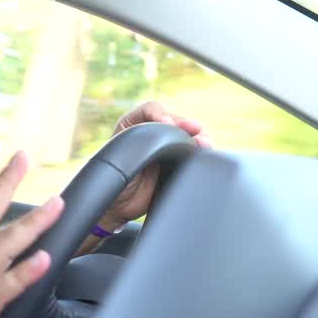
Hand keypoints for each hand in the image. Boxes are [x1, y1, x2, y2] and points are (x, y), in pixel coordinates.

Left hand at [98, 101, 210, 229]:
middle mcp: (153, 133)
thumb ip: (138, 141)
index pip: (151, 109)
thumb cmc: (113, 179)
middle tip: (196, 131)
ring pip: (188, 136)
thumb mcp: (119, 155)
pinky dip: (201, 153)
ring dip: (199, 137)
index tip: (167, 123)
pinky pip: (193, 154)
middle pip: (175, 121)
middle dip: (187, 125)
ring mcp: (167, 149)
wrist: (119, 207)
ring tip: (204, 143)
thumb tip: (166, 130)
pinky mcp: (179, 164)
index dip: (161, 114)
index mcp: (134, 124)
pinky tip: (205, 155)